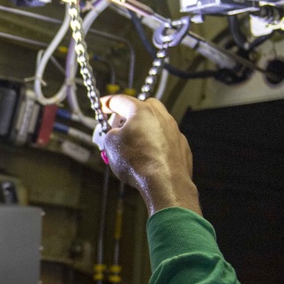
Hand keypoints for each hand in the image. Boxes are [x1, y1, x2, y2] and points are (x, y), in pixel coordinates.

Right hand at [100, 95, 200, 216]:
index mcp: (141, 111)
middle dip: (129, 115)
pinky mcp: (181, 146)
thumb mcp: (110, 145)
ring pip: (156, 124)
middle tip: (119, 128)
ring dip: (144, 130)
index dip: (107, 103)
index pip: (120, 100)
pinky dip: (156, 145)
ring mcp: (174, 130)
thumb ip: (110, 133)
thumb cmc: (138, 162)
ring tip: (133, 146)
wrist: (165, 182)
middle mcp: (160, 116)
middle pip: (142, 107)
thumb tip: (114, 134)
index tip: (102, 107)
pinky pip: (165, 140)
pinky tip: (149, 157)